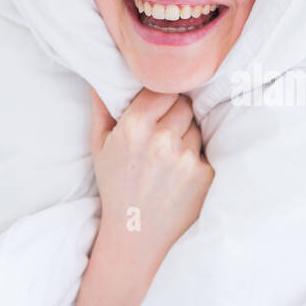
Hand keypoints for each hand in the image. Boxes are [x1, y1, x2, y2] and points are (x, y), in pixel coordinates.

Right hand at [89, 87, 213, 273]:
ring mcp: (185, 158)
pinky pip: (207, 150)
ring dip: (187, 137)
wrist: (135, 234)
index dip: (162, 98)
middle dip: (176, 116)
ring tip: (168, 159)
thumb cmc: (116, 186)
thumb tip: (102, 72)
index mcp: (134, 128)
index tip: (157, 110)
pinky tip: (179, 176)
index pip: (164, 89)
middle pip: (185, 105)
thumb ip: (102, 106)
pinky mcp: (204, 174)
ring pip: (196, 127)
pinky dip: (196, 159)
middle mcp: (161, 140)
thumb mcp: (99, 146)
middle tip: (163, 135)